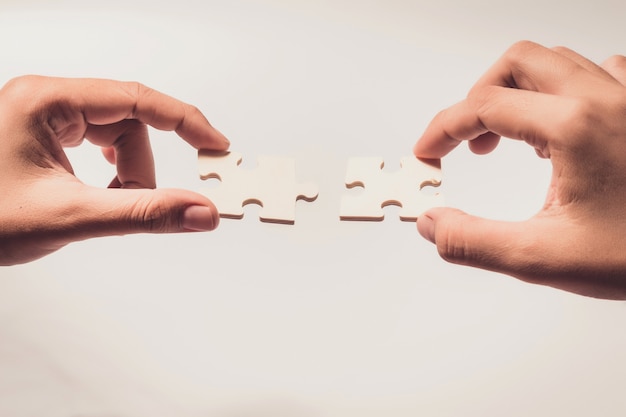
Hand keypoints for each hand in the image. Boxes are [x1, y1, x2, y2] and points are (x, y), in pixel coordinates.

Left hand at [0, 75, 228, 264]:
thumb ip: (143, 213)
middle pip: (127, 122)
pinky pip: (96, 143)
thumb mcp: (71, 217)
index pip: (137, 99)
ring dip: (125, 171)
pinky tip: (98, 193)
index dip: (185, 122)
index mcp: (46, 101)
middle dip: (138, 167)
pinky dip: (109, 170)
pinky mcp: (42, 133)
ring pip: (114, 134)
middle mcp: (45, 99)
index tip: (216, 145)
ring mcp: (42, 115)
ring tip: (108, 202)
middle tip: (132, 202)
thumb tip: (199, 211)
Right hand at [414, 41, 625, 298]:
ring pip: (556, 62)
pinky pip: (598, 73)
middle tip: (466, 140)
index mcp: (576, 126)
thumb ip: (475, 241)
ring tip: (510, 139)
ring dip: (519, 92)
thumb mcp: (545, 258)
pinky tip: (560, 130)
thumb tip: (433, 224)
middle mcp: (604, 98)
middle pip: (518, 62)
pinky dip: (562, 93)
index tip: (428, 153)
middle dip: (478, 97)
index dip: (442, 128)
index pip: (483, 106)